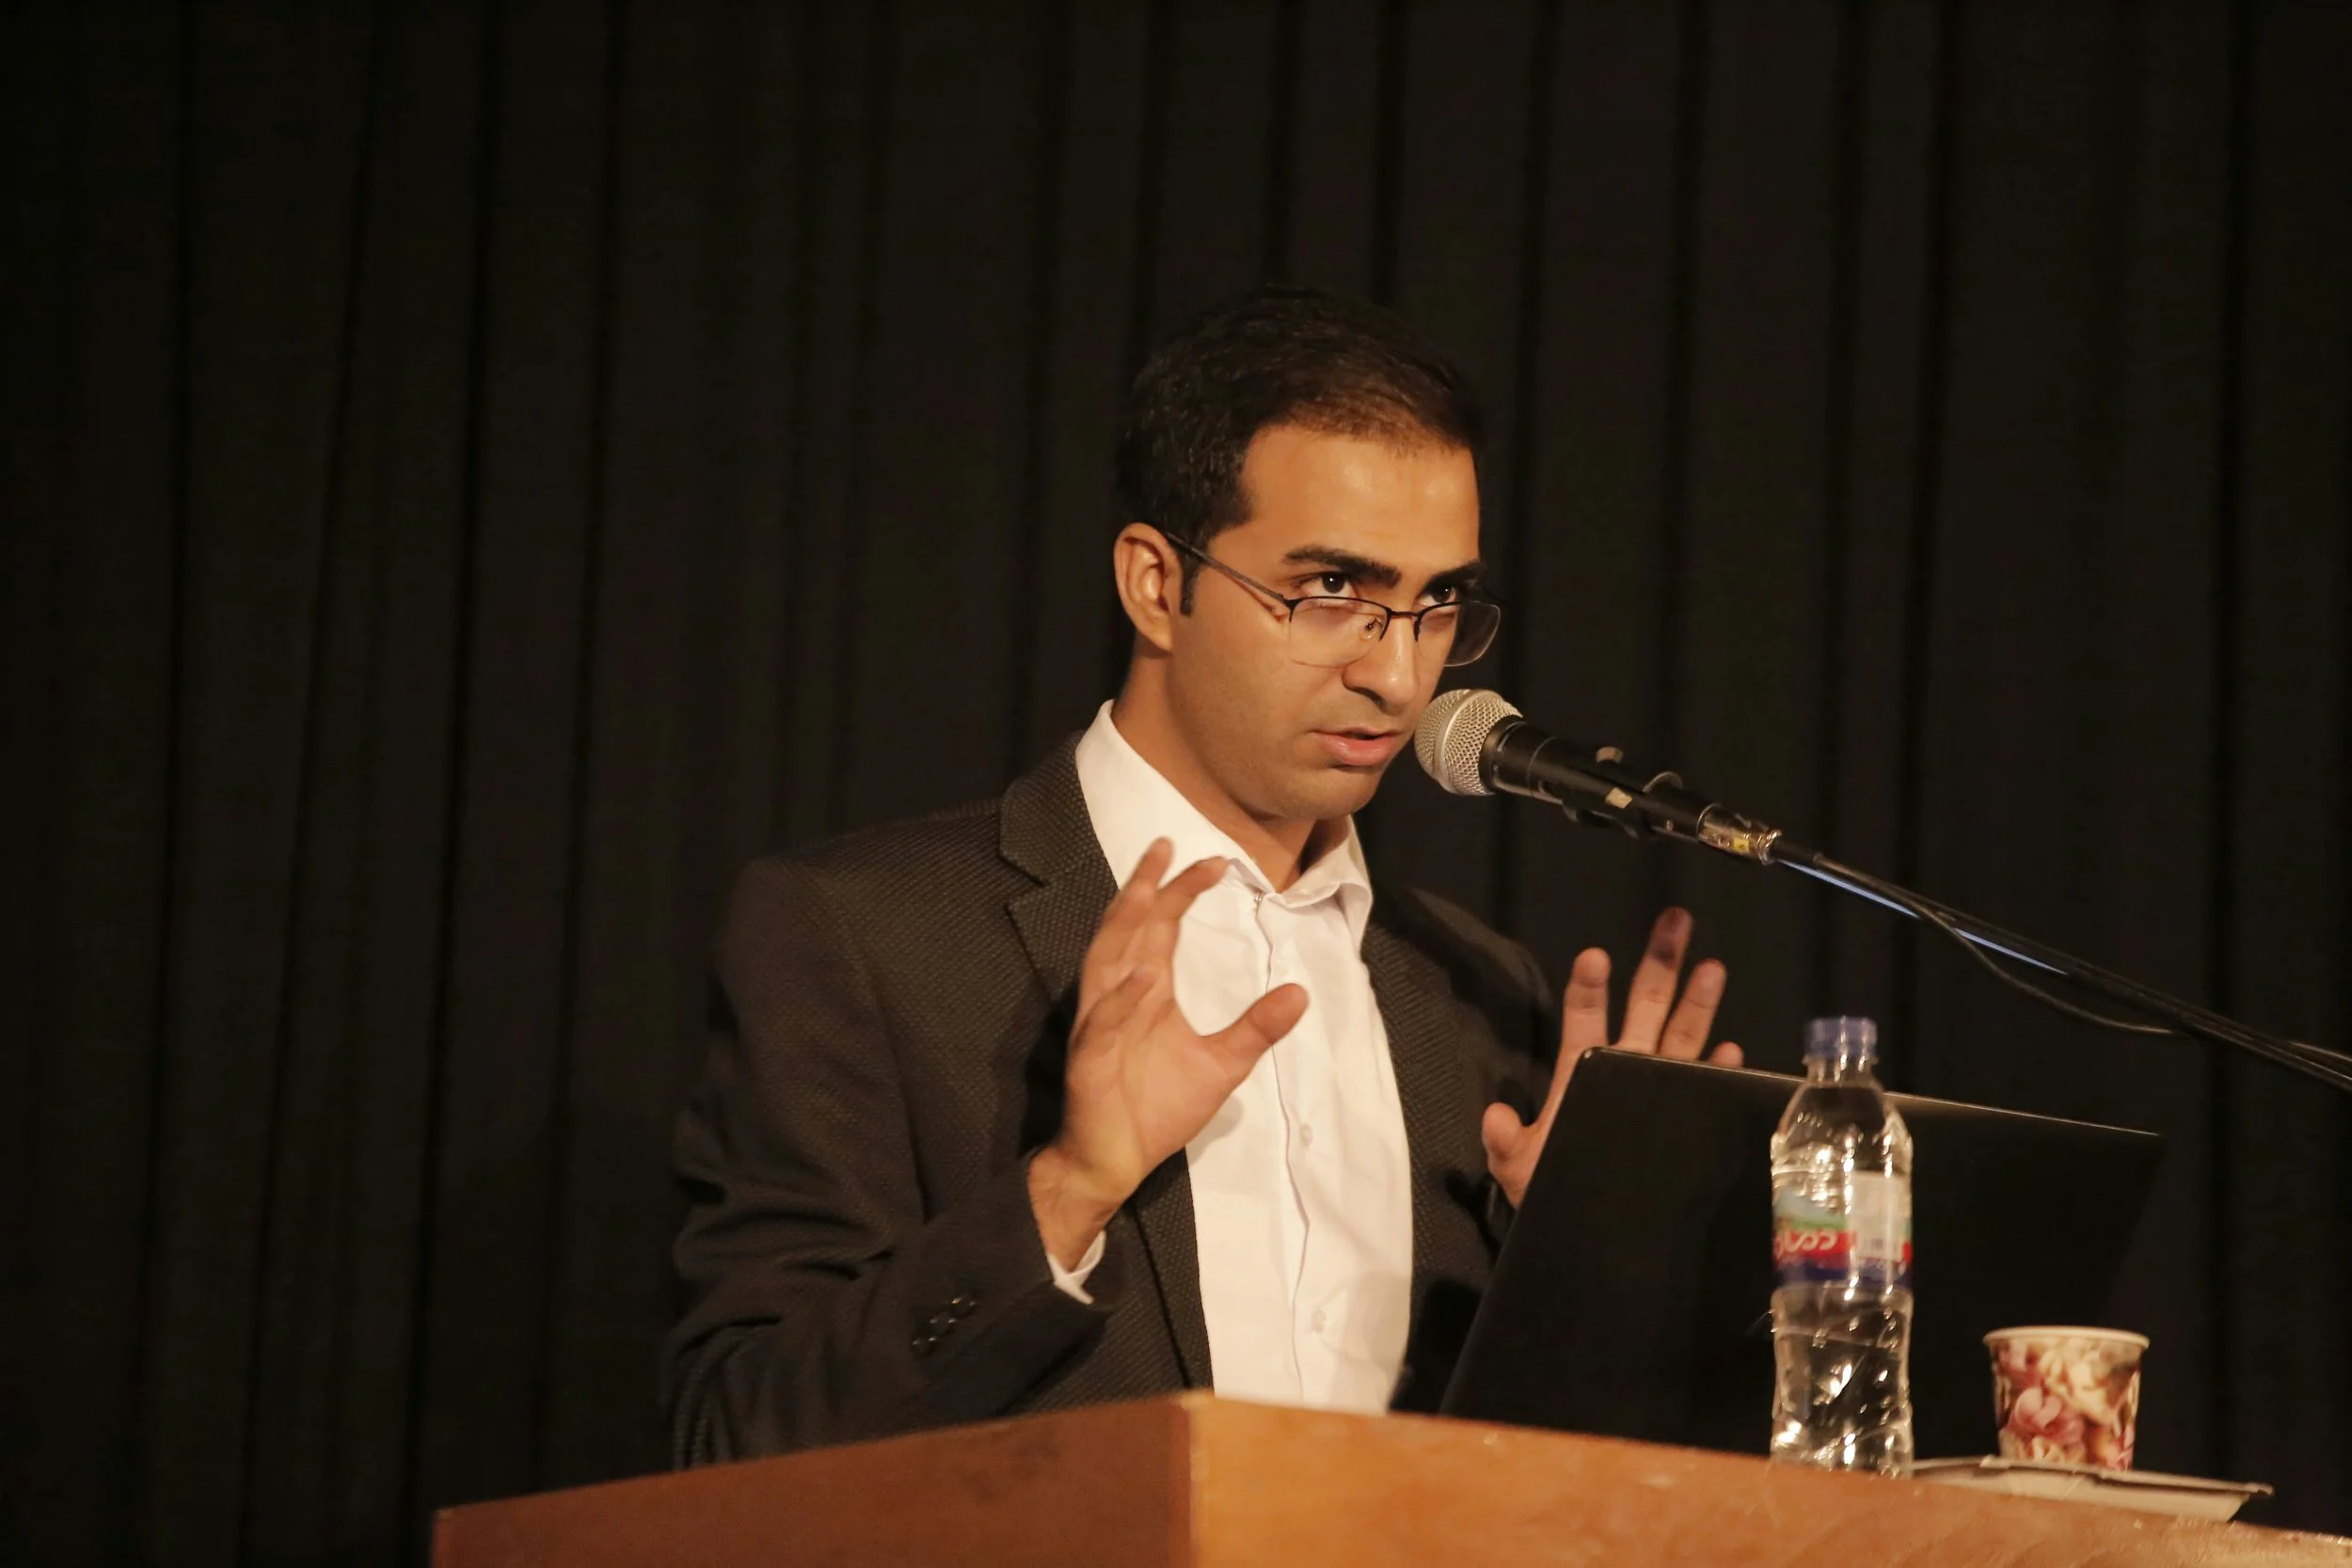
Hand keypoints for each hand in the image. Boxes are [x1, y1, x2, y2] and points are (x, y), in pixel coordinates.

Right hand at [1030, 839, 1309, 1266]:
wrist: (1115, 1161)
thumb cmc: (1157, 1109)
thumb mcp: (1222, 1065)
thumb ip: (1256, 1028)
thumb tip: (1301, 992)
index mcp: (1147, 992)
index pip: (1161, 928)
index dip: (1183, 892)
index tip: (1216, 862)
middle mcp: (1120, 997)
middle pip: (1129, 929)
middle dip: (1147, 888)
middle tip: (1168, 846)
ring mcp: (1101, 1026)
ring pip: (1105, 963)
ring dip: (1125, 926)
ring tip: (1149, 890)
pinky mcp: (1090, 1060)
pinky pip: (1104, 1024)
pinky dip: (1122, 999)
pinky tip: (1144, 977)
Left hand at [1481, 907, 1741, 1209]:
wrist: (1590, 1240)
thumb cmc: (1551, 1195)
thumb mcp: (1521, 1170)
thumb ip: (1507, 1142)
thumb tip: (1495, 1114)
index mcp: (1581, 1075)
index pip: (1585, 1019)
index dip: (1590, 988)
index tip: (1595, 956)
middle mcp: (1624, 1073)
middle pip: (1645, 1008)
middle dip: (1660, 964)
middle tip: (1674, 919)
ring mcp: (1657, 1093)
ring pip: (1681, 1038)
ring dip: (1698, 1003)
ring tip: (1712, 965)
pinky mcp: (1685, 1122)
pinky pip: (1706, 1089)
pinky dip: (1719, 1070)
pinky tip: (1730, 1050)